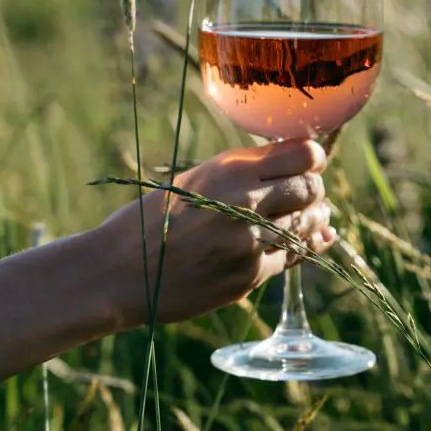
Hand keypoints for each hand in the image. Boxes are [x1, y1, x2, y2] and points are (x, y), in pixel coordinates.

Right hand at [100, 139, 334, 327]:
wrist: (117, 273)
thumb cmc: (152, 220)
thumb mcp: (196, 179)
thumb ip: (244, 170)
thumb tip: (298, 160)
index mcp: (229, 170)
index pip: (303, 154)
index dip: (313, 156)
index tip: (310, 160)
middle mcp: (245, 202)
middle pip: (311, 188)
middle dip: (313, 188)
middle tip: (307, 191)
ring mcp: (250, 241)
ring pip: (308, 224)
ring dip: (313, 218)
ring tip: (308, 214)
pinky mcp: (250, 276)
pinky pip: (293, 256)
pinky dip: (301, 246)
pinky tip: (304, 240)